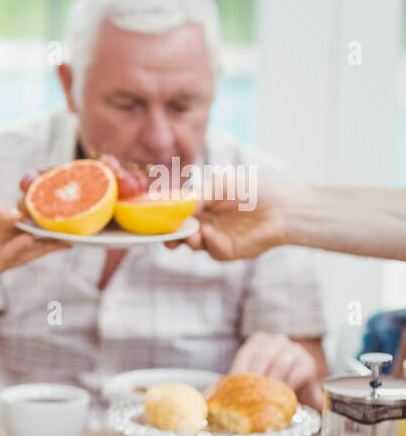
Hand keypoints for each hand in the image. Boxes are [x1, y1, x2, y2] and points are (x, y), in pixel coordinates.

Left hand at [0, 204, 67, 290]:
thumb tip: (19, 214)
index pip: (27, 222)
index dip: (44, 220)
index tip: (63, 214)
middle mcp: (2, 243)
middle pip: (33, 240)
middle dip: (53, 237)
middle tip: (76, 233)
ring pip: (26, 253)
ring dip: (42, 246)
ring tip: (60, 238)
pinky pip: (7, 259)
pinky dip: (17, 249)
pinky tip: (26, 240)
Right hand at [172, 181, 291, 260]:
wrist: (282, 208)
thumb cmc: (253, 190)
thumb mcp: (220, 185)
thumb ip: (197, 195)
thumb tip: (177, 208)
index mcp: (199, 205)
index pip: (175, 212)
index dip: (163, 217)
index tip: (153, 220)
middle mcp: (203, 222)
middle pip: (178, 232)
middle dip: (169, 235)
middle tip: (166, 236)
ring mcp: (214, 238)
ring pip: (191, 244)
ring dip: (187, 240)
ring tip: (191, 235)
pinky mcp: (226, 251)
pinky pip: (211, 250)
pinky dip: (208, 243)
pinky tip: (209, 234)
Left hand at [230, 332, 318, 400]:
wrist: (300, 390)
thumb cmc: (269, 383)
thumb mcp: (251, 377)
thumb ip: (234, 381)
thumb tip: (209, 395)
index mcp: (258, 341)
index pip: (245, 355)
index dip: (238, 374)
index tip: (232, 391)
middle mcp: (276, 341)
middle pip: (262, 358)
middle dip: (254, 379)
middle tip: (248, 397)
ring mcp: (294, 349)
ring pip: (279, 365)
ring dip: (271, 383)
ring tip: (263, 399)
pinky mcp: (307, 363)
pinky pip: (294, 375)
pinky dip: (286, 388)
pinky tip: (280, 398)